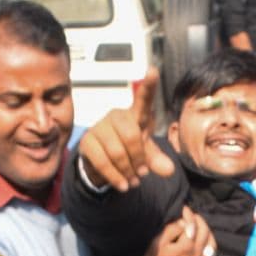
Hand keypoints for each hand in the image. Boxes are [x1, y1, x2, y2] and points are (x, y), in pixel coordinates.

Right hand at [78, 69, 173, 191]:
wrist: (102, 162)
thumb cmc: (128, 150)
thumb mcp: (146, 156)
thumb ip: (157, 161)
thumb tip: (168, 170)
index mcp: (136, 115)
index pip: (143, 99)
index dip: (148, 86)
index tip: (153, 70)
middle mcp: (117, 116)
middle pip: (131, 136)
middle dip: (139, 159)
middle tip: (143, 174)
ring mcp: (99, 127)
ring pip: (116, 151)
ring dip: (128, 171)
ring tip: (134, 182)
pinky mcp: (87, 141)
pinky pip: (102, 162)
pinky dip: (115, 177)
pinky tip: (122, 185)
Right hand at [130, 207, 216, 255]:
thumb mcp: (157, 243)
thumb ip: (172, 230)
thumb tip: (184, 222)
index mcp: (185, 247)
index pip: (193, 224)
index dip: (189, 214)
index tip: (185, 209)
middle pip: (205, 232)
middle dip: (200, 221)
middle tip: (193, 216)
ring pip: (212, 244)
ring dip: (208, 233)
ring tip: (201, 228)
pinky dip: (212, 249)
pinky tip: (207, 245)